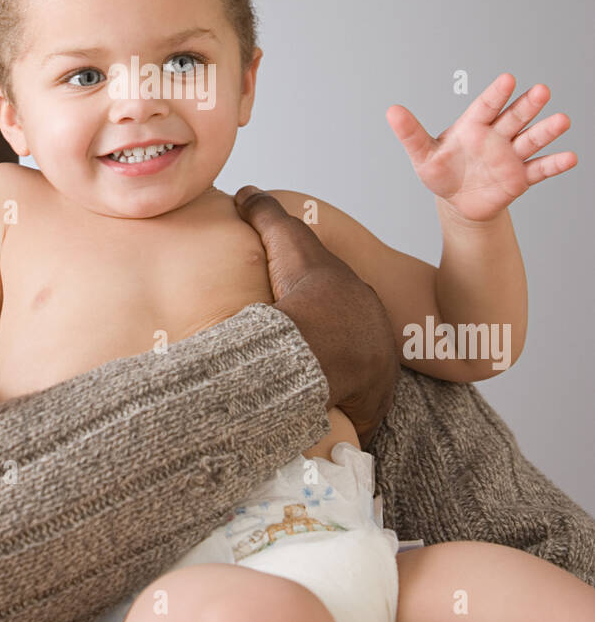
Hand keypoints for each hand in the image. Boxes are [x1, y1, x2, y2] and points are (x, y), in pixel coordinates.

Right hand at [234, 186, 397, 446]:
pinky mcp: (367, 411)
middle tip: (308, 361)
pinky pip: (357, 420)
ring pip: (359, 385)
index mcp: (361, 304)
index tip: (309, 320)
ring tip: (312, 399)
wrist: (323, 347)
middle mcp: (375, 340)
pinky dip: (344, 424)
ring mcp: (376, 379)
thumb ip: (267, 213)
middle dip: (338, 352)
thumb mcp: (286, 241)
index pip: (346, 307)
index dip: (327, 310)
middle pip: (356, 347)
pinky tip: (326, 430)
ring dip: (342, 391)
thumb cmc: (307, 292)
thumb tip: (246, 191)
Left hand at [387, 73, 576, 222]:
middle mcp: (496, 136)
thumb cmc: (440, 172)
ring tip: (562, 120)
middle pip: (514, 117)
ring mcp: (510, 156)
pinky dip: (554, 164)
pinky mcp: (520, 177)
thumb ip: (411, 133)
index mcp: (472, 126)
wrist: (458, 203)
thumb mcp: (422, 155)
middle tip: (542, 91)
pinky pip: (540, 169)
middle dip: (527, 105)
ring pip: (530, 139)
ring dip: (546, 131)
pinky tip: (570, 157)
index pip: (486, 106)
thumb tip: (391, 111)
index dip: (497, 94)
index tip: (509, 79)